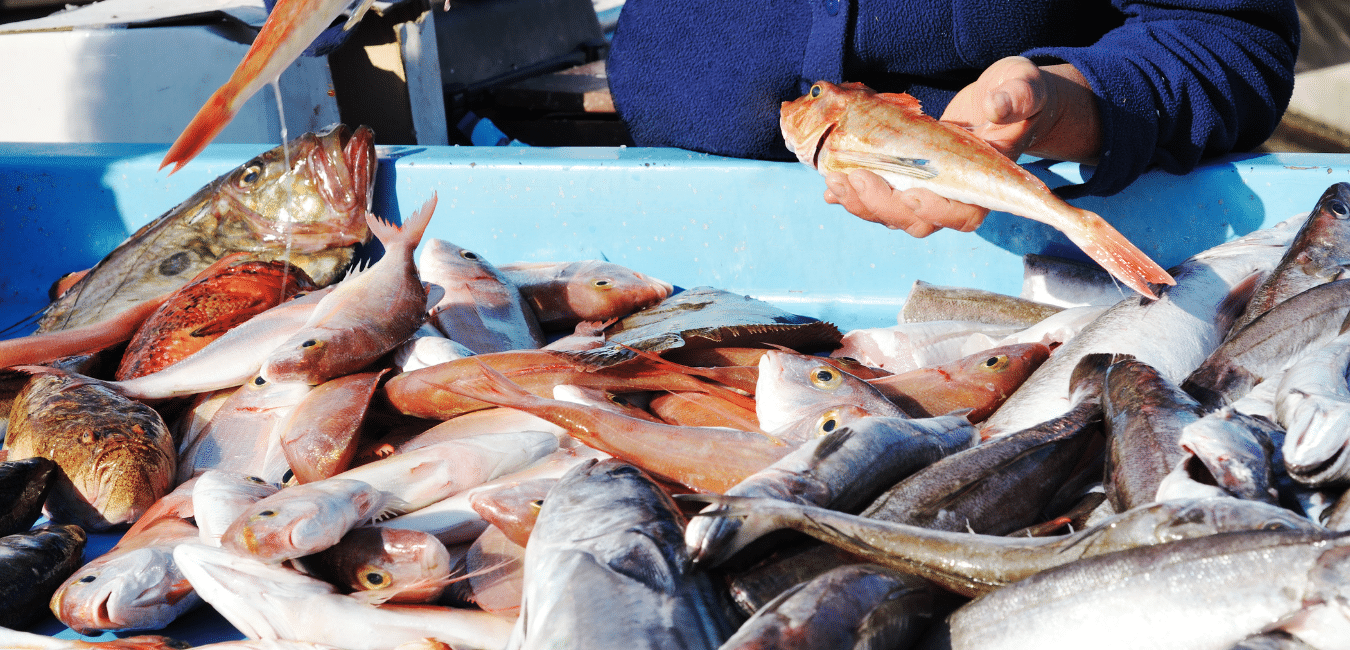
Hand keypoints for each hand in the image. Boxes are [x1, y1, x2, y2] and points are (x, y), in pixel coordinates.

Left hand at [824, 56, 1101, 236]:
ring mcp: (929, 193)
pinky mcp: (908, 183)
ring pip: (892, 215)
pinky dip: (853, 197)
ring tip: (835, 180)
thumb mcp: (1023, 89)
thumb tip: (998, 107)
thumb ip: (1018, 98)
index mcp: (988, 184)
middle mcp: (956, 197)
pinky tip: (831, 188)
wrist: (1001, 103)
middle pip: (917, 221)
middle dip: (883, 205)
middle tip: (857, 177)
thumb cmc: (1016, 97)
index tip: (912, 194)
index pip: (963, 214)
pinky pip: (878, 200)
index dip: (936, 211)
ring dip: (861, 204)